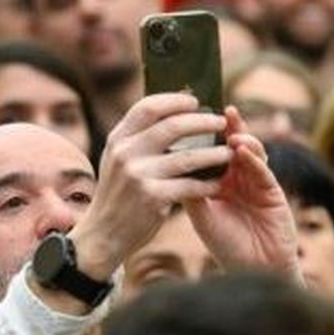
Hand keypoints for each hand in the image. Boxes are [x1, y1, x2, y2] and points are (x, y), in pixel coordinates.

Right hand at [68, 93, 231, 279]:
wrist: (103, 233)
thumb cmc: (119, 194)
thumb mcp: (118, 160)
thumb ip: (138, 139)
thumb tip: (171, 113)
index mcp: (118, 139)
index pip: (148, 107)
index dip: (175, 101)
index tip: (195, 101)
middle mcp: (126, 153)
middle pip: (172, 126)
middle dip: (202, 122)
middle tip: (222, 123)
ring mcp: (138, 175)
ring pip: (188, 157)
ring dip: (214, 153)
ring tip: (230, 153)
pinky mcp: (152, 197)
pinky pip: (191, 186)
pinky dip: (208, 184)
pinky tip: (219, 183)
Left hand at [184, 108, 298, 275]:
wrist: (253, 270)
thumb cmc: (226, 246)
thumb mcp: (201, 216)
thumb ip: (190, 190)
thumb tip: (169, 159)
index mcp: (219, 182)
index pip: (210, 151)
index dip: (202, 134)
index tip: (188, 115)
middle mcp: (239, 179)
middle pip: (231, 145)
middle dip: (225, 127)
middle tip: (215, 107)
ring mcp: (258, 184)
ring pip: (251, 153)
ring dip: (242, 139)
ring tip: (230, 129)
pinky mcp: (274, 193)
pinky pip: (264, 171)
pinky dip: (254, 159)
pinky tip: (242, 150)